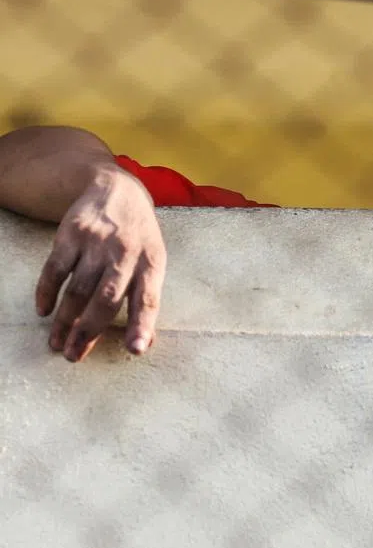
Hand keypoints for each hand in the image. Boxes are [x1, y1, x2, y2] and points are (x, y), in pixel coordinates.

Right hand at [35, 167, 166, 361]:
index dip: (142, 325)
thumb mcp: (153, 261)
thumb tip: (143, 343)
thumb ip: (146, 298)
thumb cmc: (138, 238)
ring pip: (77, 290)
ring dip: (65, 321)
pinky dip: (47, 293)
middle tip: (73, 356)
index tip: (136, 350)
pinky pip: (55, 270)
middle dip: (88, 332)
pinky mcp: (71, 235)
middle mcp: (125, 254)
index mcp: (152, 263)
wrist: (117, 191)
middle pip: (106, 299)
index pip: (148, 299)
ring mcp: (97, 243)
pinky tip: (44, 311)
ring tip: (57, 343)